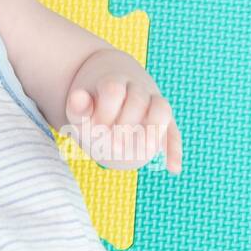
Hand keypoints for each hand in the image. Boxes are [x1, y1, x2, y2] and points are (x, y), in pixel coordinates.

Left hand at [65, 75, 181, 173]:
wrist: (112, 96)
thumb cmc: (93, 106)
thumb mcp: (80, 108)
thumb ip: (77, 106)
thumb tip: (78, 97)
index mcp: (114, 81)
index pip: (113, 90)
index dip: (105, 111)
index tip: (95, 129)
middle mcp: (137, 88)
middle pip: (138, 100)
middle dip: (126, 125)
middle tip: (114, 148)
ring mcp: (153, 103)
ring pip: (161, 109)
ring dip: (154, 131)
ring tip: (144, 151)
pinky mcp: (165, 122)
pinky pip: (173, 133)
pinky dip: (174, 150)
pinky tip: (173, 169)